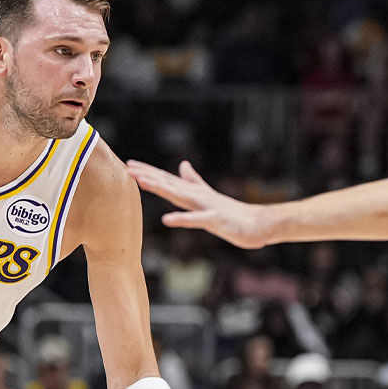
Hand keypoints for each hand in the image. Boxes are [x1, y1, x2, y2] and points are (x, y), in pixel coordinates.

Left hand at [125, 160, 271, 248]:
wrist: (258, 223)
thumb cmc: (233, 213)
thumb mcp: (209, 196)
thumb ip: (194, 181)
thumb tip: (183, 165)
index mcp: (195, 193)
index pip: (168, 180)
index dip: (149, 173)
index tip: (129, 165)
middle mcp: (198, 196)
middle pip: (169, 184)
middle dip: (149, 176)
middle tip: (129, 168)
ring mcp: (206, 207)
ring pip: (180, 196)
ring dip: (161, 188)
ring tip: (142, 182)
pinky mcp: (215, 220)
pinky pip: (196, 220)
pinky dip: (182, 219)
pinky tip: (167, 220)